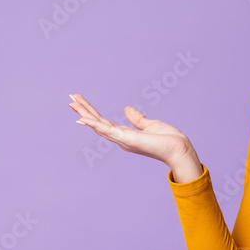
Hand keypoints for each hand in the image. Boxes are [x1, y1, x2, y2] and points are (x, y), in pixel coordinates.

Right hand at [68, 94, 197, 168]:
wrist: (180, 150)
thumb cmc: (169, 140)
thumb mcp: (150, 125)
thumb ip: (137, 119)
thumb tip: (126, 109)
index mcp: (125, 135)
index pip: (104, 122)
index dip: (92, 113)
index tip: (80, 103)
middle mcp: (121, 139)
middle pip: (97, 123)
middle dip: (84, 111)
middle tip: (70, 99)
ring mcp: (123, 140)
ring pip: (99, 125)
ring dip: (85, 114)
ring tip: (72, 102)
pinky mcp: (128, 140)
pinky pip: (108, 131)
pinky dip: (95, 125)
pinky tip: (83, 118)